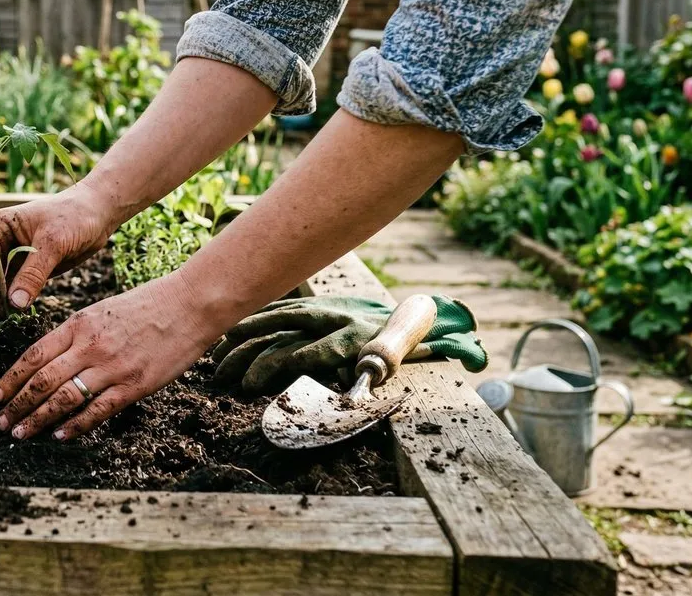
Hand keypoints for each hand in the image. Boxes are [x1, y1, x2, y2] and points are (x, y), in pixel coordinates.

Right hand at [0, 182, 119, 320]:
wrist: (97, 214)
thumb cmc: (74, 217)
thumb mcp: (54, 243)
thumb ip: (33, 273)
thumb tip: (14, 304)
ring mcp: (10, 256)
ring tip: (0, 324)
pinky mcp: (24, 269)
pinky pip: (8, 290)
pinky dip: (8, 304)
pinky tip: (13, 317)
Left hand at [0, 274, 219, 440]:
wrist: (190, 303)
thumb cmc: (148, 305)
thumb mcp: (102, 311)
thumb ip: (76, 334)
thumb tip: (51, 359)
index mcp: (79, 324)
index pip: (34, 355)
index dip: (11, 378)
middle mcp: (90, 346)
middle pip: (42, 380)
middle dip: (17, 405)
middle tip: (0, 422)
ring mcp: (112, 367)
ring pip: (63, 398)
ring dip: (37, 419)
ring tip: (20, 433)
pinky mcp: (134, 385)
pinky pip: (97, 410)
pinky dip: (76, 425)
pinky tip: (60, 435)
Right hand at [212, 295, 483, 394]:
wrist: (407, 309)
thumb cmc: (417, 336)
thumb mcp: (432, 345)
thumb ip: (445, 350)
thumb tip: (474, 359)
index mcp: (358, 334)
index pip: (319, 349)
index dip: (291, 364)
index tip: (261, 383)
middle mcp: (334, 320)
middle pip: (287, 335)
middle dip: (255, 356)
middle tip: (228, 378)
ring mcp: (320, 313)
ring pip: (275, 322)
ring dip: (244, 338)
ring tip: (216, 355)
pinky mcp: (312, 311)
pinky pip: (276, 313)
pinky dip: (250, 323)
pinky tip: (226, 333)